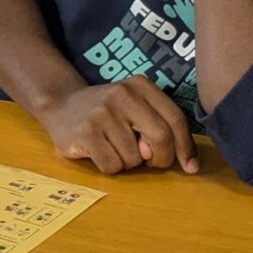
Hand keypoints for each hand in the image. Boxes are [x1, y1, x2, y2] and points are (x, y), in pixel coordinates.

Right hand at [38, 78, 199, 176]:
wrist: (61, 106)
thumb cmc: (108, 113)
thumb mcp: (136, 108)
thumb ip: (160, 127)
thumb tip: (181, 161)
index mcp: (141, 85)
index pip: (175, 118)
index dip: (186, 146)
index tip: (191, 167)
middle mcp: (122, 94)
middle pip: (161, 137)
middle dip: (160, 158)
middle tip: (149, 161)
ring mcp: (102, 113)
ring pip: (135, 157)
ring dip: (128, 162)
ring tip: (113, 146)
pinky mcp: (85, 132)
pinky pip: (113, 166)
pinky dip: (110, 167)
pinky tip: (99, 152)